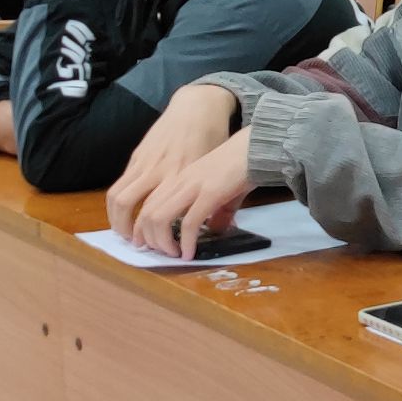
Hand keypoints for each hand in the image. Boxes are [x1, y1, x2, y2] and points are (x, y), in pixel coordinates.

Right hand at [104, 85, 240, 244]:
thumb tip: (217, 229)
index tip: (174, 251)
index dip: (166, 238)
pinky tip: (126, 216)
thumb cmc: (213, 138)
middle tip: (146, 247)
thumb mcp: (217, 170)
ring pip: (118, 199)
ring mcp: (144, 163)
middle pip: (135, 210)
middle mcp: (160, 172)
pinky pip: (118, 186)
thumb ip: (216, 199)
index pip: (165, 215)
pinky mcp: (136, 157)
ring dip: (119, 223)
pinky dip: (117, 206)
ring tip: (128, 236)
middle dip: (138, 235)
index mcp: (183, 177)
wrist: (197, 107)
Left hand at [124, 134, 265, 260]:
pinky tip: (190, 253)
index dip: (144, 227)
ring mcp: (193, 186)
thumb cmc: (241, 163)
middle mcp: (180, 181)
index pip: (149, 204)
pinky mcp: (210, 194)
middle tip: (161, 253)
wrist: (258, 146)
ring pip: (159, 218)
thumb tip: (216, 229)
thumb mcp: (221, 188)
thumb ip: (216, 209)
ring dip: (163, 242)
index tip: (151, 243)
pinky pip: (189, 223)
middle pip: (147, 213)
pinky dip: (186, 242)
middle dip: (149, 239)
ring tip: (174, 254)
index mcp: (179, 178)